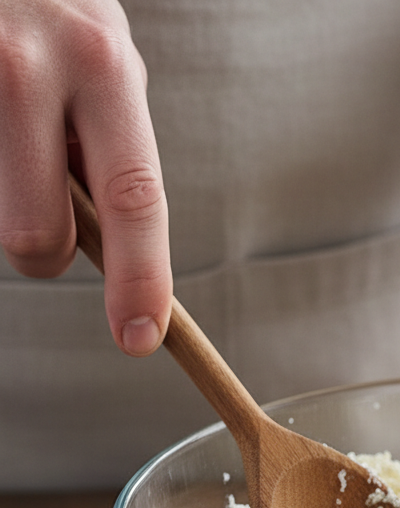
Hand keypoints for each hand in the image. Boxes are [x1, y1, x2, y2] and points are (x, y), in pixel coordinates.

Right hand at [0, 0, 170, 353]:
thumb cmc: (50, 13)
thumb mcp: (101, 62)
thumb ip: (109, 145)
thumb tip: (109, 249)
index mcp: (103, 68)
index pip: (134, 198)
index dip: (141, 279)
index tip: (140, 338)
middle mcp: (29, 66)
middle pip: (38, 236)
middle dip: (42, 254)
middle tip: (39, 211)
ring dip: (2, 201)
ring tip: (9, 135)